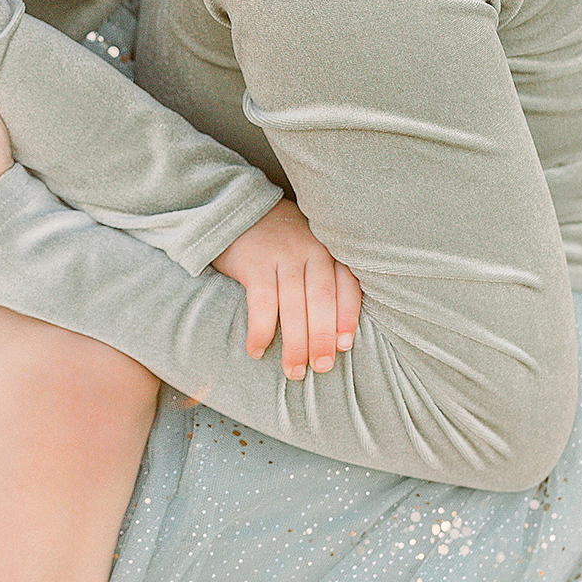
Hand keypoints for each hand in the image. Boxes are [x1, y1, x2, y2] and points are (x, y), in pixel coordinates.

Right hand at [213, 200, 362, 380]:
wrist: (234, 209)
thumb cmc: (276, 239)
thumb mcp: (307, 245)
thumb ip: (324, 274)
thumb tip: (338, 328)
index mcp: (327, 249)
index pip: (347, 285)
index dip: (348, 317)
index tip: (345, 345)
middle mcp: (309, 251)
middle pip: (322, 301)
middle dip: (323, 339)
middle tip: (322, 367)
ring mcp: (282, 257)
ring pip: (295, 307)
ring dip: (295, 344)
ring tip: (293, 371)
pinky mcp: (254, 264)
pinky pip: (263, 304)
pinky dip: (261, 331)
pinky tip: (257, 350)